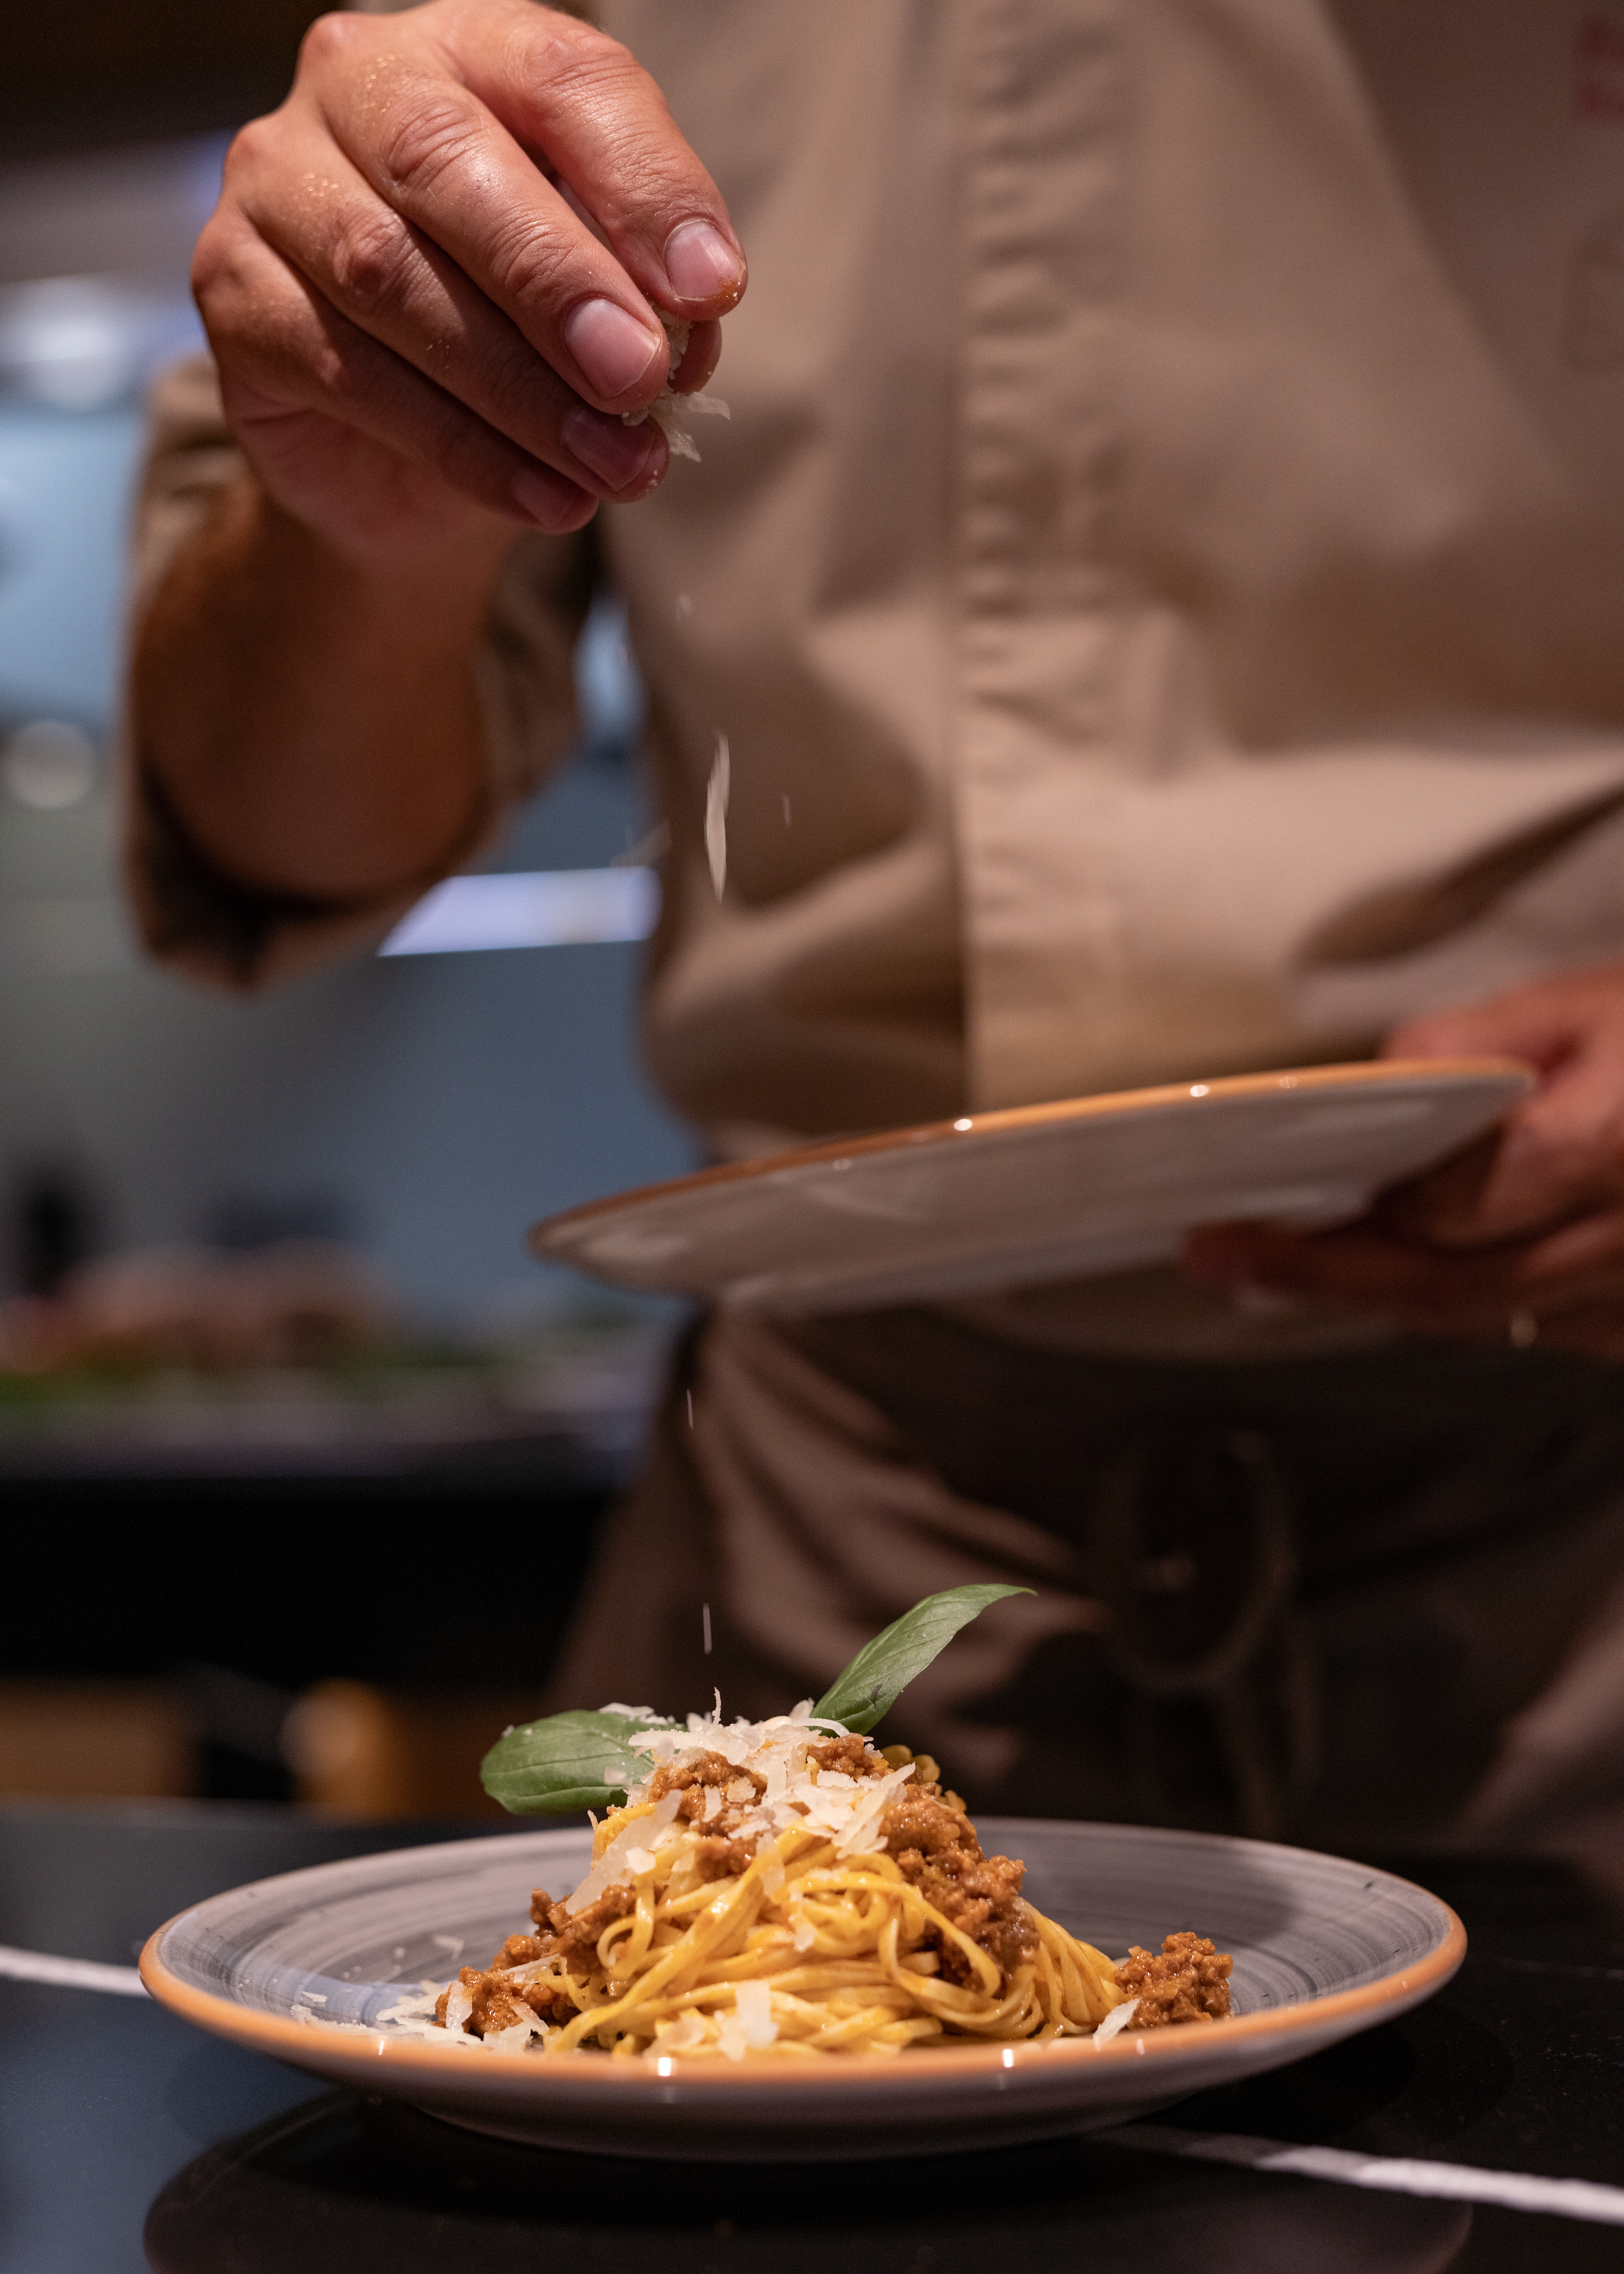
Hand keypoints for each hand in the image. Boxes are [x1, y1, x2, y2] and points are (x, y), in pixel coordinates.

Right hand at [191, 0, 745, 559]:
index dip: (644, 185)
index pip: (563, 79)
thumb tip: (686, 335)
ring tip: (616, 467)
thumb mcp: (600, 298)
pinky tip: (548, 498)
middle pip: (448, 161)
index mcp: (471, 51)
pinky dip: (464, 448)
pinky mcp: (232, 291)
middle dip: (559, 284)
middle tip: (640, 382)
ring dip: (520, 391)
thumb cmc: (519, 338)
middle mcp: (354, 84)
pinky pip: (349, 372)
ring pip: (393, 278)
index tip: (713, 292)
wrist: (403, 454)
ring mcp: (275, 184)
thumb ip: (642, 289)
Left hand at [1184, 962, 1623, 1357]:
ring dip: (1385, 1297)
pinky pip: (1544, 1327)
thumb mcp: (1595, 1000)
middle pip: (1450, 1290)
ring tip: (1285, 1267)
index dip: (1345, 1225)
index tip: (1251, 1217)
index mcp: (1614, 1150)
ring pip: (1490, 1320)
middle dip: (1326, 1282)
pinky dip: (1467, 1302)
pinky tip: (1401, 1272)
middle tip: (1224, 1261)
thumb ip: (1484, 1041)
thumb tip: (1384, 1081)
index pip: (1449, 1214)